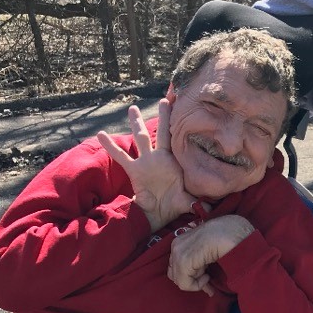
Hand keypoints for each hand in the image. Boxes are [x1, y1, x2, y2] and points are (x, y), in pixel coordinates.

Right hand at [97, 101, 194, 232]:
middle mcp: (160, 157)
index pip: (179, 140)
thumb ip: (199, 201)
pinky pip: (120, 156)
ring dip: (137, 123)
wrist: (156, 214)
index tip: (187, 110)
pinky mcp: (134, 169)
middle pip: (163, 132)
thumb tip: (212, 207)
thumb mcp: (189, 200)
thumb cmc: (174, 204)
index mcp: (174, 161)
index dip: (182, 126)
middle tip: (165, 99)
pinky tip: (101, 134)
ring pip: (141, 138)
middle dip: (164, 116)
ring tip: (132, 108)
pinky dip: (110, 146)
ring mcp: (146, 161)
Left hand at [168, 215, 254, 295]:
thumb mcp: (210, 249)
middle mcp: (177, 244)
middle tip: (208, 281)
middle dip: (191, 281)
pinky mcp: (184, 260)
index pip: (176, 265)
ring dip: (195, 282)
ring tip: (209, 275)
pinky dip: (197, 285)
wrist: (236, 230)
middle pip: (174, 274)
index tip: (206, 279)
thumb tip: (203, 281)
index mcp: (182, 240)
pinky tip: (208, 276)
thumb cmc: (228, 236)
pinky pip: (183, 283)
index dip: (190, 276)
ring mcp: (178, 251)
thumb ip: (201, 262)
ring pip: (178, 279)